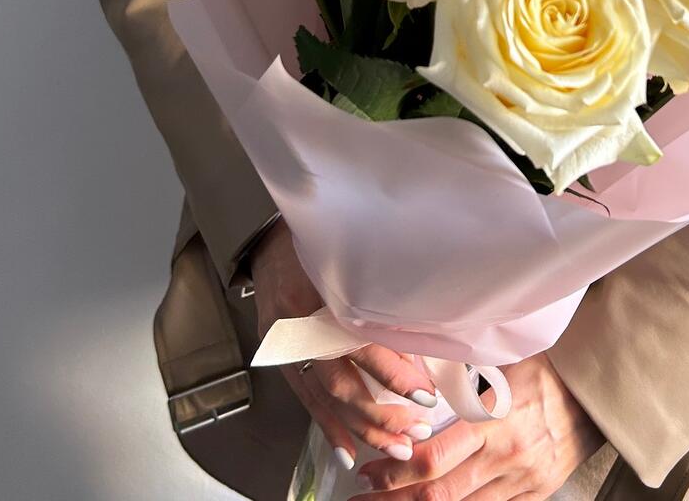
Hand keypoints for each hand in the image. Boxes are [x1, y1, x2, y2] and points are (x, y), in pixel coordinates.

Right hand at [251, 219, 439, 467]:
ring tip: (394, 446)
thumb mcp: (350, 259)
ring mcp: (287, 344)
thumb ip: (377, 297)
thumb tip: (417, 340)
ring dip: (360, 427)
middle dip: (381, 414)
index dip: (394, 373)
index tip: (425, 394)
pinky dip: (327, 426)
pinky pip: (305, 399)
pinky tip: (346, 450)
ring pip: (326, 398)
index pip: (361, 344)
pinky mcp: (281, 355)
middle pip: (342, 382)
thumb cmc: (318, 241)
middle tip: (415, 432)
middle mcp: (301, 325)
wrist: (264, 239)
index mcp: (322, 296)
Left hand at [352, 353, 603, 500]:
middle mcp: (506, 458)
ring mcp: (523, 481)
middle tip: (367, 497)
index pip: (433, 459)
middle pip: (440, 495)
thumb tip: (416, 379)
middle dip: (397, 499)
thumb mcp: (500, 366)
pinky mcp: (537, 494)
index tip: (370, 471)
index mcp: (494, 422)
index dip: (396, 471)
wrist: (595, 389)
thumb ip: (461, 380)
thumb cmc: (546, 369)